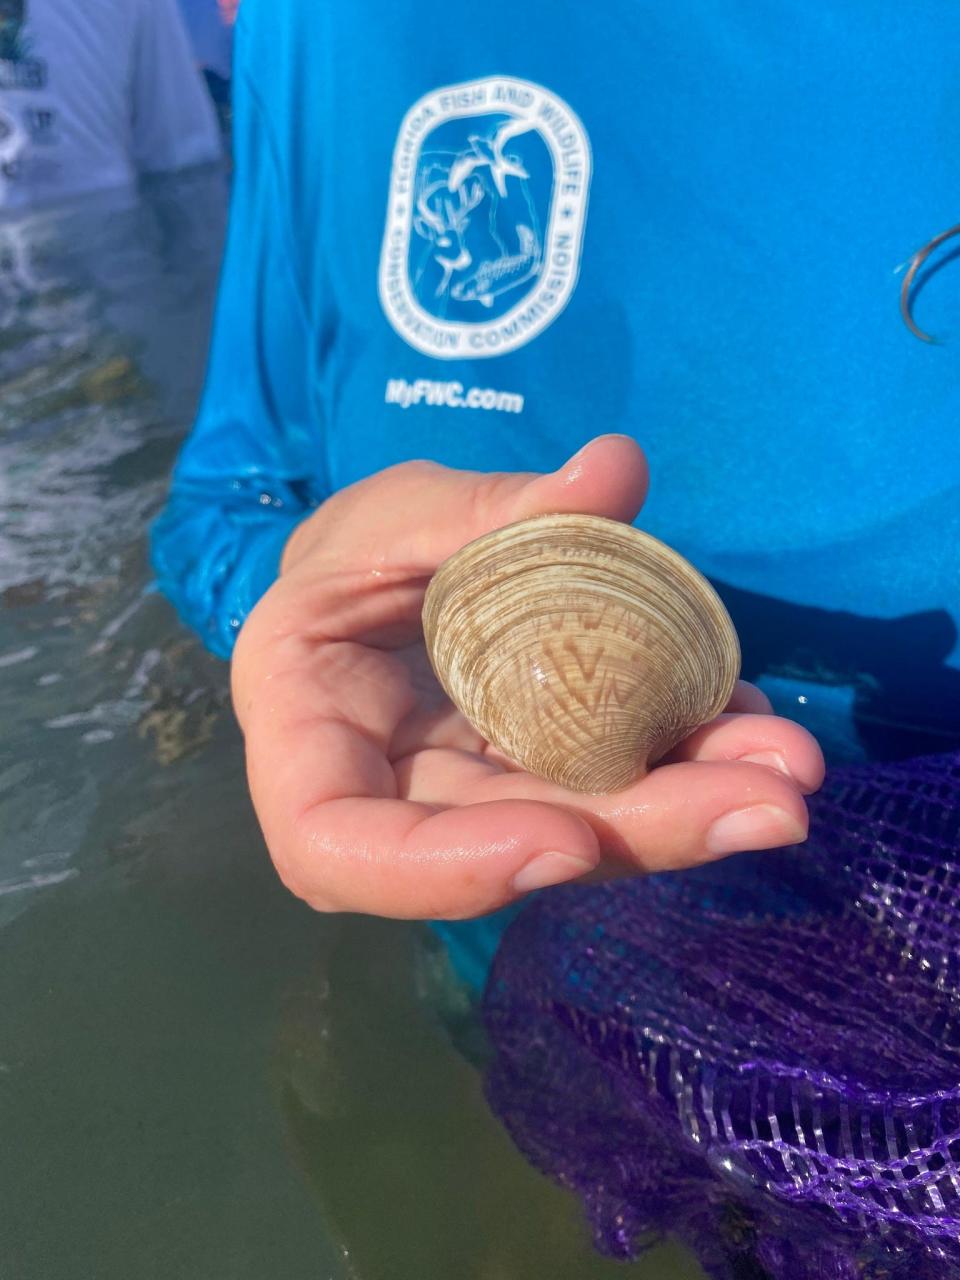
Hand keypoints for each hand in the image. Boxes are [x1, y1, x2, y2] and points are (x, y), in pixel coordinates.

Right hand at [231, 436, 823, 918]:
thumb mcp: (392, 513)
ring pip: (579, 828)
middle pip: (506, 849)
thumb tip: (614, 472)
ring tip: (788, 766)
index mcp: (306, 740)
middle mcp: (394, 799)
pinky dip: (686, 758)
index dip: (449, 866)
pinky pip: (611, 784)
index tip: (568, 839)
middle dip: (640, 831)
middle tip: (770, 799)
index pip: (337, 846)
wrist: (380, 587)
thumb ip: (484, 505)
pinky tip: (752, 725)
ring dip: (691, 804)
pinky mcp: (544, 783)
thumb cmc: (353, 552)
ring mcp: (480, 803)